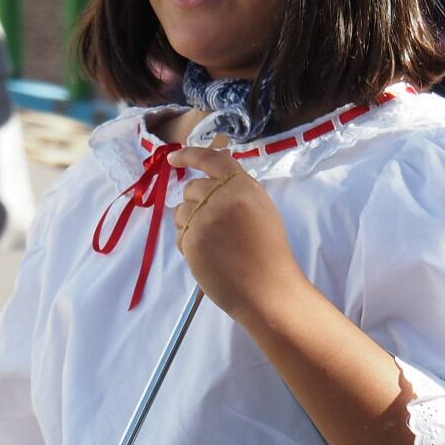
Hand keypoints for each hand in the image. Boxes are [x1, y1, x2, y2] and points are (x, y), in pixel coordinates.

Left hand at [167, 142, 303, 318]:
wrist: (267, 289)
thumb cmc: (269, 252)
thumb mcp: (261, 209)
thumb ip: (238, 190)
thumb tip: (212, 178)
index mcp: (242, 186)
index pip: (210, 159)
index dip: (189, 155)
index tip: (174, 157)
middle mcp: (221, 197)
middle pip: (191, 188)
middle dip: (196, 203)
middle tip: (213, 224)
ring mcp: (204, 218)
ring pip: (181, 211)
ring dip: (190, 223)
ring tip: (213, 243)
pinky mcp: (191, 241)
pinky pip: (180, 235)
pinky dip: (189, 244)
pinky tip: (208, 256)